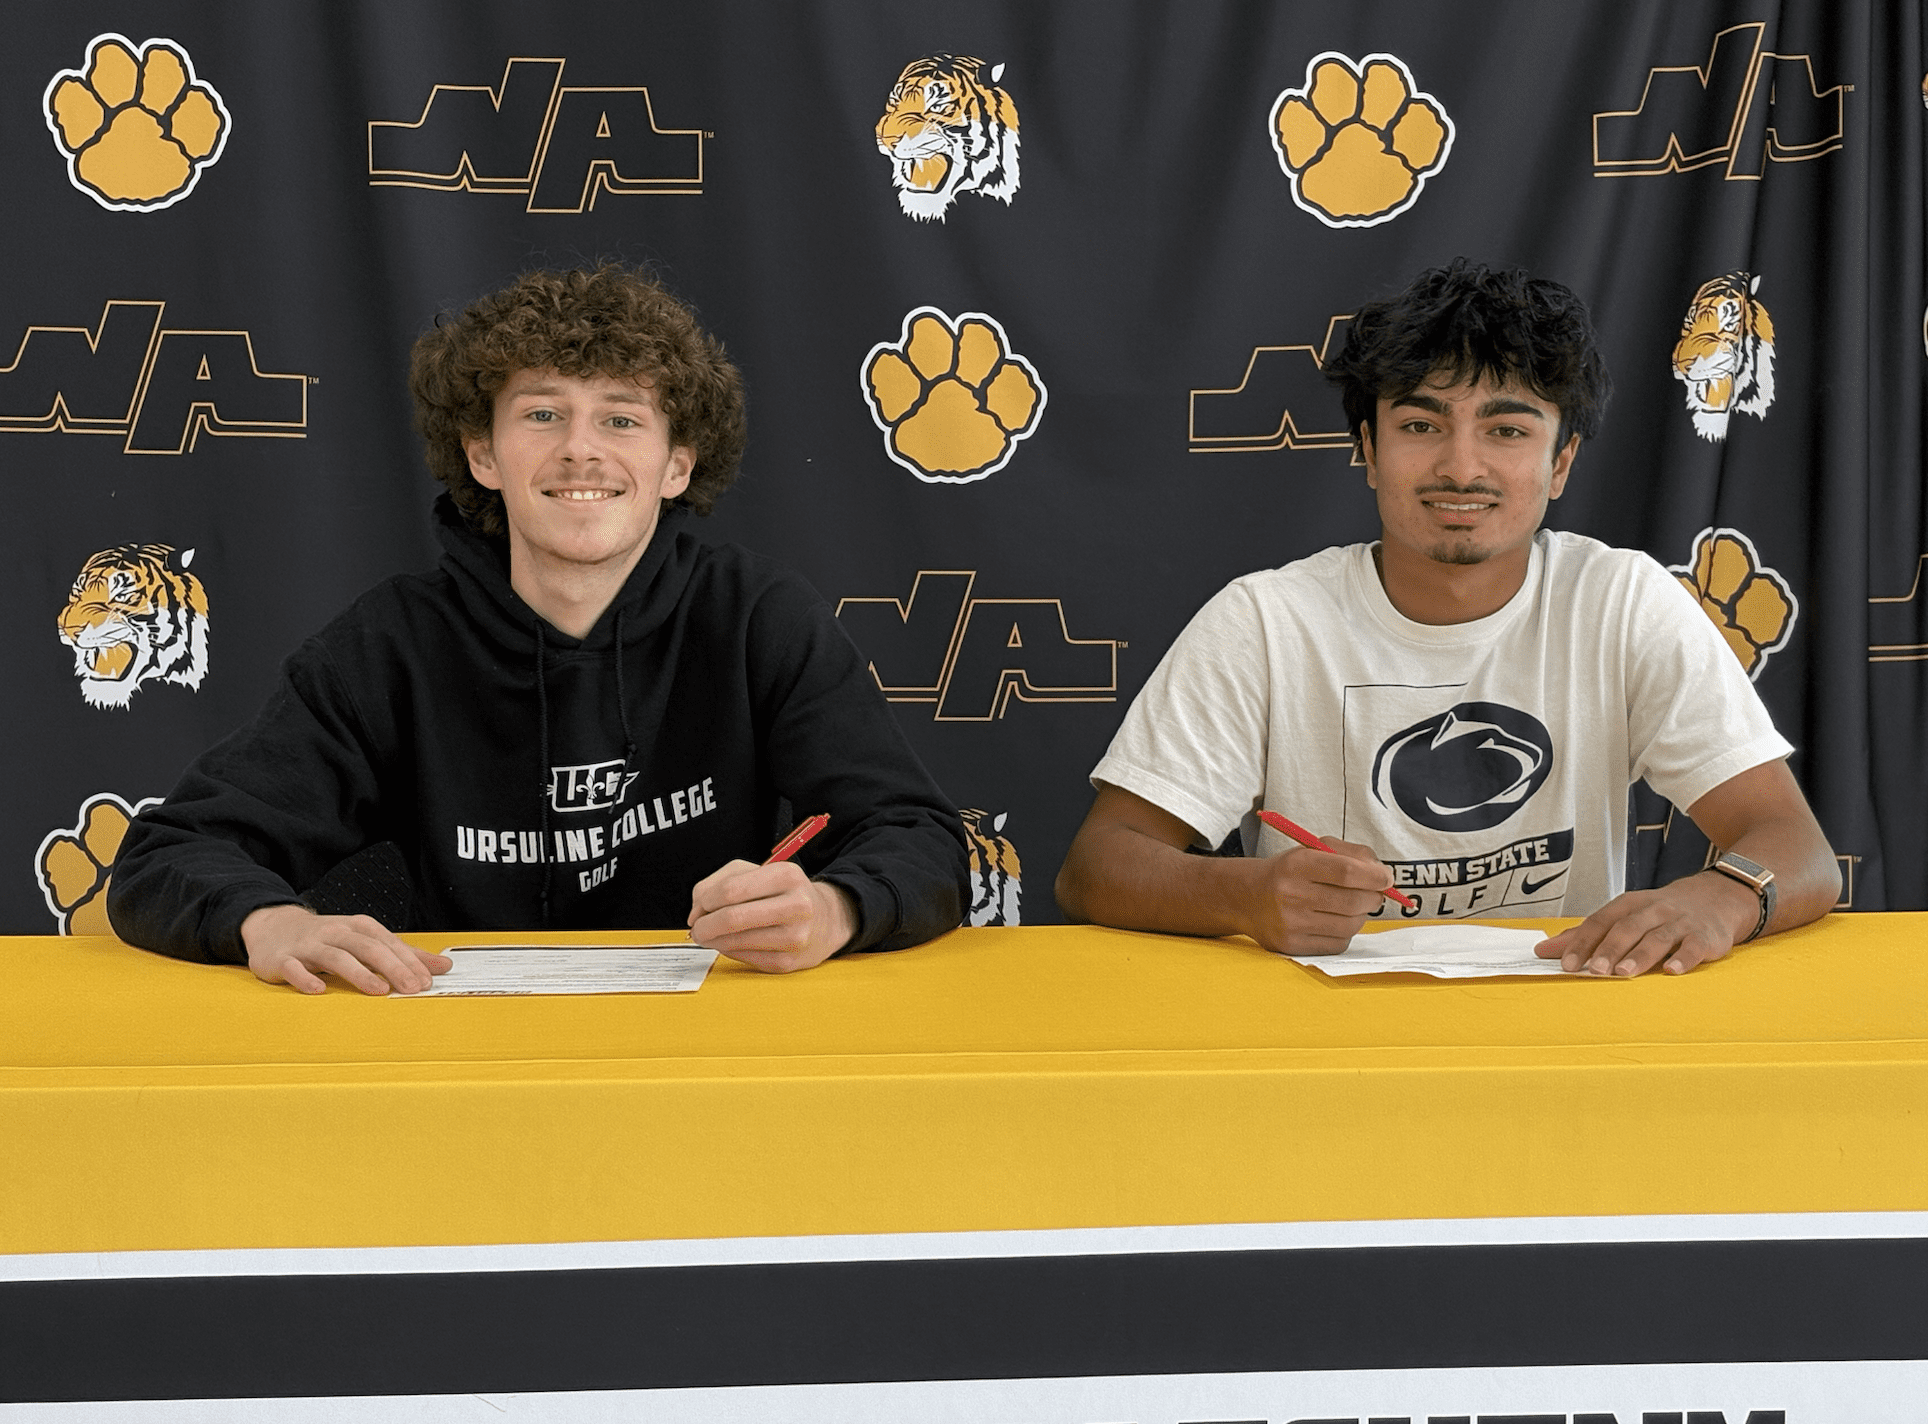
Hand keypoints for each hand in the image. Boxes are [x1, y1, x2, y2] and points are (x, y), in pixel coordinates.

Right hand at [240, 903, 451, 994]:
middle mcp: (335, 932)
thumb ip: (402, 954)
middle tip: (412, 987)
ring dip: (359, 973)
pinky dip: (306, 978)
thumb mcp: (364, 940)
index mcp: (357, 926)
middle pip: (367, 947)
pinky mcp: (282, 959)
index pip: (388, 942)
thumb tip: (442, 966)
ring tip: (379, 990)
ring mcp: (308, 945)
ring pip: (336, 956)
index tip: (427, 980)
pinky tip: (319, 990)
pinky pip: (294, 969)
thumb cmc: (326, 937)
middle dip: (392, 967)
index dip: (408, 960)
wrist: (272, 927)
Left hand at [687, 860, 856, 972]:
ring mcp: (795, 937)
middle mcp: (796, 906)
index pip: (731, 889)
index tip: (699, 907)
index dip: (705, 901)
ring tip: (710, 935)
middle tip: (697, 928)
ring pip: (734, 941)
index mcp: (787, 876)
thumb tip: (696, 912)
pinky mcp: (788, 962)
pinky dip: (728, 950)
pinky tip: (732, 943)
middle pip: (732, 918)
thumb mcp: (757, 872)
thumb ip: (719, 882)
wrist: (825, 920)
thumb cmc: (784, 894)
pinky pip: (743, 957)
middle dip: (704, 925)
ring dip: (712, 940)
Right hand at [1240, 837, 1393, 955]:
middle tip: (1375, 893)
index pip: (1347, 872)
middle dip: (1374, 897)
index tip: (1386, 878)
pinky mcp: (1292, 946)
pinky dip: (1345, 933)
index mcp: (1296, 864)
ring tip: (1351, 906)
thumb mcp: (1312, 850)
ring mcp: (1290, 924)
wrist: (1247, 897)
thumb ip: (1351, 854)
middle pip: (1353, 901)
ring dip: (1361, 915)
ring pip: (1350, 925)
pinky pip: (1338, 943)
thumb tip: (1383, 876)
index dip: (1375, 876)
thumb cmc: (1289, 872)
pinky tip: (1334, 921)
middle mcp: (1290, 894)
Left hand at [1536, 871, 1757, 976]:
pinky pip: (1694, 947)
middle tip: (1594, 970)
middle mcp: (1653, 911)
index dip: (1583, 942)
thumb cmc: (1660, 912)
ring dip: (1640, 955)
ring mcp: (1680, 923)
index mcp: (1629, 905)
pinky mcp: (1706, 936)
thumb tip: (1544, 950)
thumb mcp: (1623, 915)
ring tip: (1624, 972)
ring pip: (1658, 937)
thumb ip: (1586, 934)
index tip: (1566, 964)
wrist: (1716, 897)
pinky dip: (1684, 958)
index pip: (1600, 922)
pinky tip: (1672, 971)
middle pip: (1627, 928)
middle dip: (1609, 949)